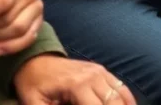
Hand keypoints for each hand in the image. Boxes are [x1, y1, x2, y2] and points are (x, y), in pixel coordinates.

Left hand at [14, 54, 136, 104]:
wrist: (34, 59)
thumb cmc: (33, 84)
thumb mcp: (34, 104)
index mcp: (76, 85)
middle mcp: (92, 76)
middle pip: (114, 103)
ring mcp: (99, 71)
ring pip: (122, 96)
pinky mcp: (101, 70)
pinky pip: (121, 87)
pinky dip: (127, 101)